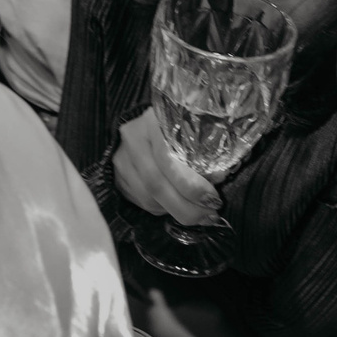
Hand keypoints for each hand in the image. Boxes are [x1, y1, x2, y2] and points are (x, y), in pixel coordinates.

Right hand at [114, 107, 221, 225]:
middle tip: (210, 214)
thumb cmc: (174, 125)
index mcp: (152, 121)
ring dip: (176, 211)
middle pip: (156, 183)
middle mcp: (132, 139)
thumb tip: (218, 178)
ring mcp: (121, 159)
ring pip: (148, 197)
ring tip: (200, 215)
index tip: (213, 198)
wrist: (140, 125)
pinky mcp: (118, 177)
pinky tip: (178, 206)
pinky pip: (142, 202)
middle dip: (186, 207)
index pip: (168, 159)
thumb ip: (201, 150)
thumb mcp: (188, 128)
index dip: (191, 185)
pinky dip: (163, 209)